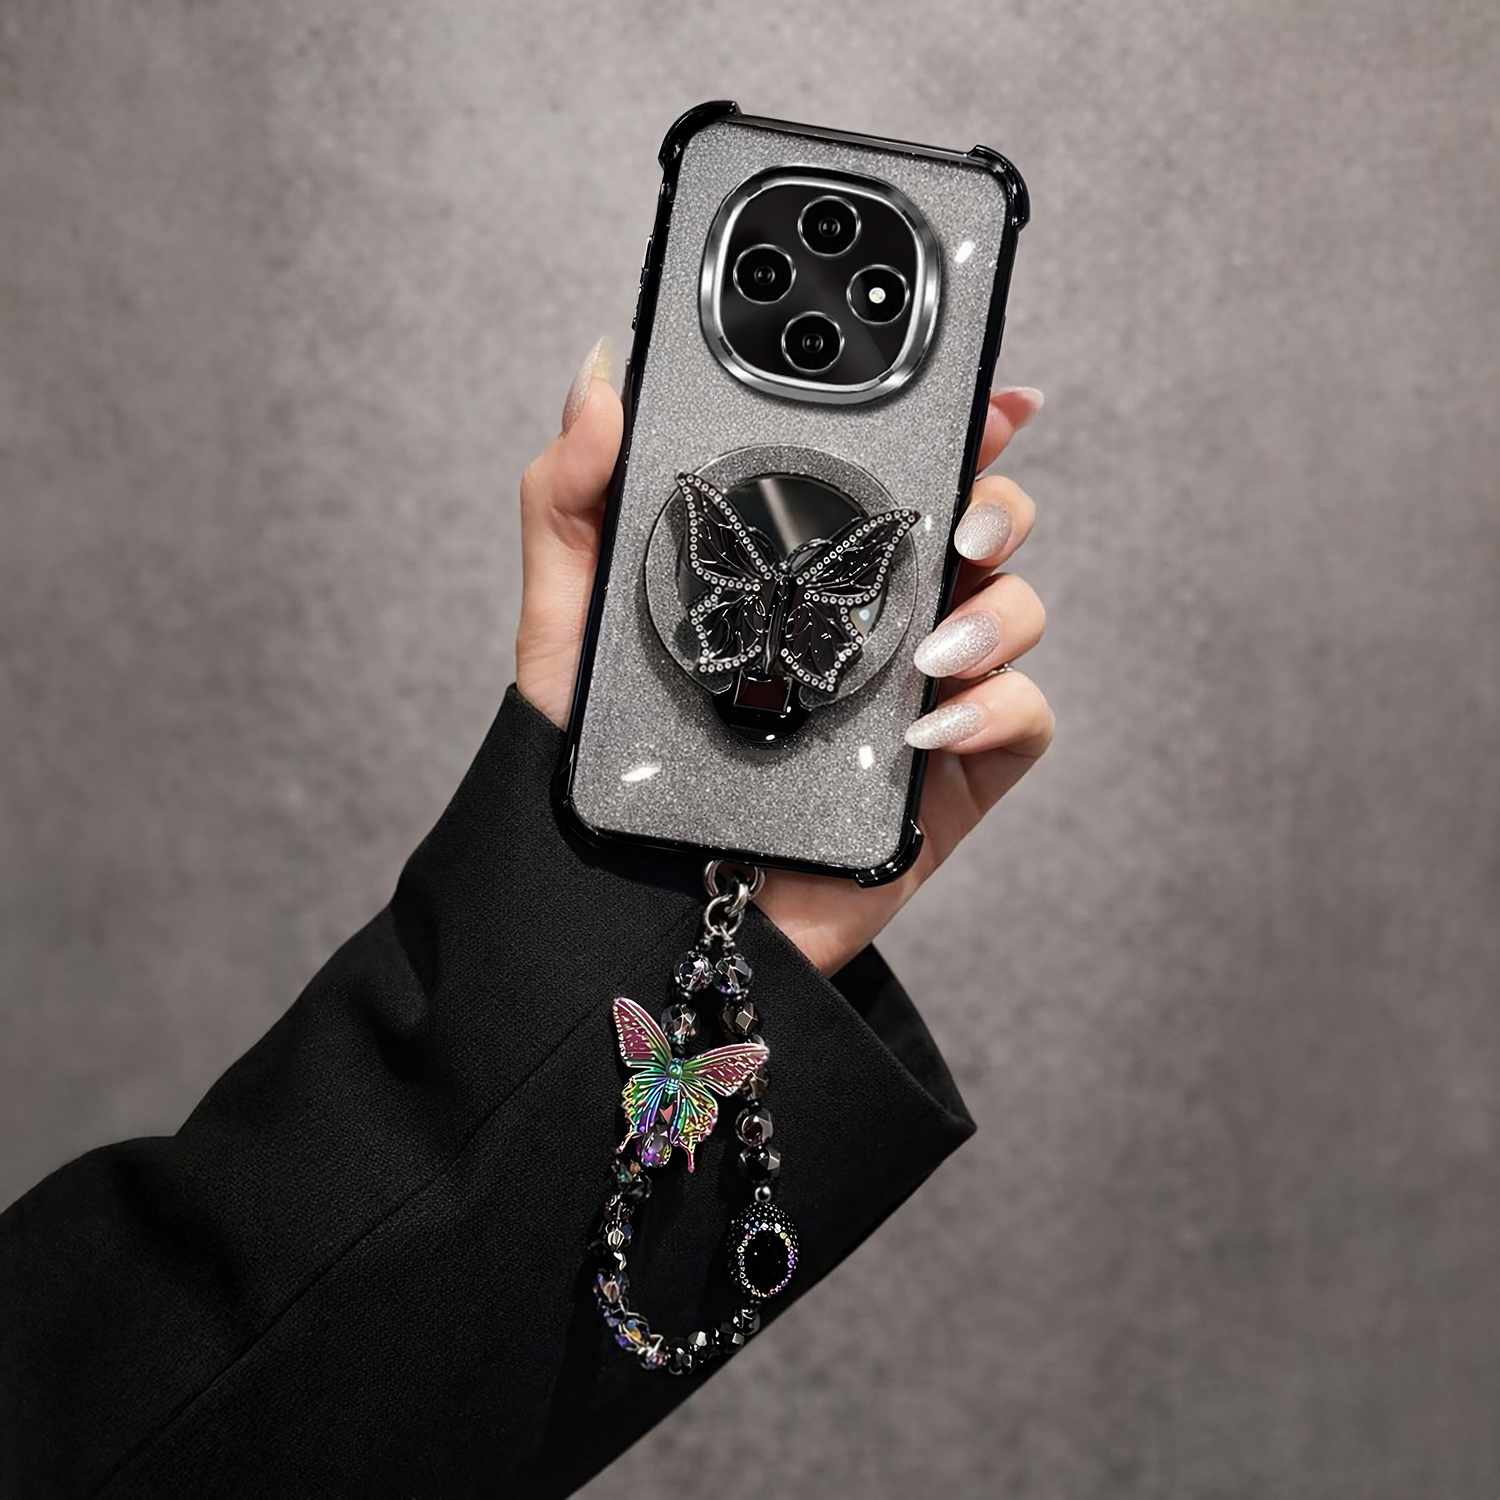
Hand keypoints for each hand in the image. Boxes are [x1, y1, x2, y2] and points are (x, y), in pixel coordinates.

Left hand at [518, 338, 1053, 974]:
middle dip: (1000, 500)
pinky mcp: (945, 780)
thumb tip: (598, 376)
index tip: (985, 393)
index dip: (953, 427)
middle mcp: (874, 626)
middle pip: (981, 532)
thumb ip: (571, 501)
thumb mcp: (571, 626)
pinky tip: (927, 718)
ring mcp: (917, 699)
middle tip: (962, 517)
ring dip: (1000, 608)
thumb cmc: (610, 768)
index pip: (895, 481)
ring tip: (933, 641)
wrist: (637, 907)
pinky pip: (1022, 720)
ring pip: (1016, 614)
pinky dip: (998, 703)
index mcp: (806, 575)